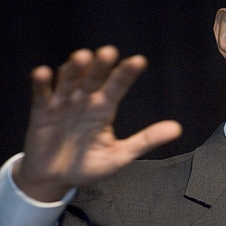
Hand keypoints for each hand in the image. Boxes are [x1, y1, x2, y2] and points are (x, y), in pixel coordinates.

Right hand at [12, 45, 181, 201]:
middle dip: (101, 65)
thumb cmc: (88, 165)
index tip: (139, 61)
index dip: (127, 73)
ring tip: (82, 57)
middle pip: (94, 78)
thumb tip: (177, 129)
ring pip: (69, 80)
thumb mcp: (119, 155)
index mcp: (105, 108)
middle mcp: (85, 100)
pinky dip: (41, 84)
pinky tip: (43, 73)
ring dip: (73, 69)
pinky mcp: (41, 112)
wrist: (54, 180)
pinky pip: (41, 95)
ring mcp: (63, 104)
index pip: (118, 86)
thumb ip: (146, 140)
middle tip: (109, 52)